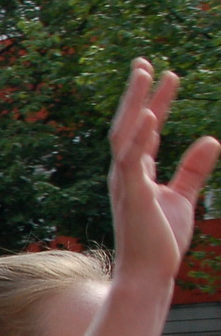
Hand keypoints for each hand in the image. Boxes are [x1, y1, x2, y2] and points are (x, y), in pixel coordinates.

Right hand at [108, 60, 218, 286]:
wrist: (149, 274)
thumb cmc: (161, 242)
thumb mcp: (183, 198)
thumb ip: (194, 168)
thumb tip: (210, 139)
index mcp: (136, 173)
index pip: (147, 129)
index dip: (158, 101)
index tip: (168, 74)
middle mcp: (125, 173)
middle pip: (129, 124)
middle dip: (137, 92)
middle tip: (144, 61)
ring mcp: (125, 183)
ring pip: (126, 134)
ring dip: (134, 104)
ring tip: (145, 74)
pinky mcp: (132, 195)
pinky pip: (131, 161)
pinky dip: (138, 138)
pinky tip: (150, 116)